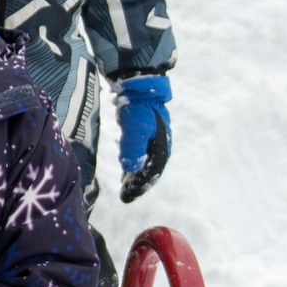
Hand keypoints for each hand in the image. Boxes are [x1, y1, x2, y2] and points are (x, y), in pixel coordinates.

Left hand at [116, 75, 170, 202]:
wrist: (140, 89)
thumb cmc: (138, 109)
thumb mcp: (133, 130)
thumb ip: (132, 151)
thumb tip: (131, 170)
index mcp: (161, 147)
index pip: (151, 174)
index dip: (139, 187)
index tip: (126, 197)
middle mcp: (161, 146)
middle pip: (150, 171)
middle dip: (138, 185)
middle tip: (125, 197)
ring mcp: (155, 140)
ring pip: (147, 164)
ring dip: (136, 176)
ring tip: (125, 186)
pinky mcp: (148, 134)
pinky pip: (143, 155)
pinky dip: (135, 164)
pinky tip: (127, 170)